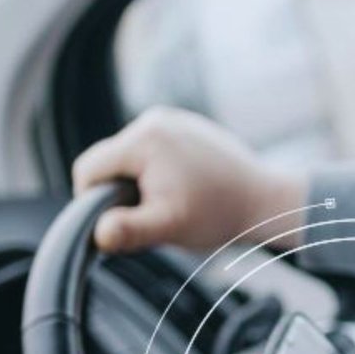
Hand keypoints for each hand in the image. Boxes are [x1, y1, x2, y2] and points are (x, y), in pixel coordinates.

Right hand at [70, 106, 307, 253]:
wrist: (266, 200)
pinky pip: (154, 149)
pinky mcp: (187, 126)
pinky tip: (184, 189)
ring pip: (130, 155)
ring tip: (172, 201)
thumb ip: (128, 230)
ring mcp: (173, 119)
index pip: (88, 168)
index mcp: (143, 140)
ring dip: (139, 181)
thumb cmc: (219, 214)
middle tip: (151, 215)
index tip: (118, 221)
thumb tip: (96, 234)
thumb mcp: (168, 227)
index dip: (92, 200)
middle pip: (109, 160)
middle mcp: (155, 120)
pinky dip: (158, 170)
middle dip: (120, 190)